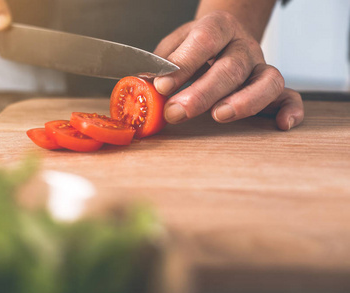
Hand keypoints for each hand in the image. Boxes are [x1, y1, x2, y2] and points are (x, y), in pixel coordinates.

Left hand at [154, 11, 303, 130]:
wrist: (224, 39)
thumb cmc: (195, 48)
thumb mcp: (174, 46)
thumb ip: (161, 64)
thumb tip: (142, 85)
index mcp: (218, 28)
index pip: (205, 39)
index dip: (183, 63)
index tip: (162, 85)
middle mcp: (243, 46)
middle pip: (231, 67)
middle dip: (202, 93)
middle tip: (177, 112)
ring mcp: (261, 66)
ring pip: (266, 81)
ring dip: (244, 102)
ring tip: (220, 116)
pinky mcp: (273, 87)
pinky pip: (289, 96)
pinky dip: (290, 110)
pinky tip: (281, 125)